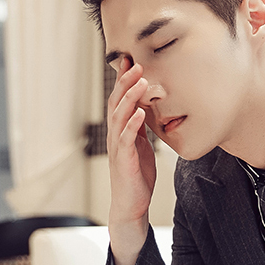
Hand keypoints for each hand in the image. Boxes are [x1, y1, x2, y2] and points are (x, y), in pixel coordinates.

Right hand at [107, 56, 155, 264]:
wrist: (131, 204)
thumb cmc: (136, 175)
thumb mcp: (141, 146)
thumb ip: (141, 127)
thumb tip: (148, 108)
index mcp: (121, 130)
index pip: (121, 99)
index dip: (124, 80)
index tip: (131, 60)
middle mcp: (116, 135)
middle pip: (117, 102)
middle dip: (126, 82)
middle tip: (135, 63)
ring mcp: (118, 147)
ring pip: (120, 116)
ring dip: (130, 98)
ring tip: (141, 81)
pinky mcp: (124, 160)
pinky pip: (127, 139)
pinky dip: (133, 125)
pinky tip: (142, 113)